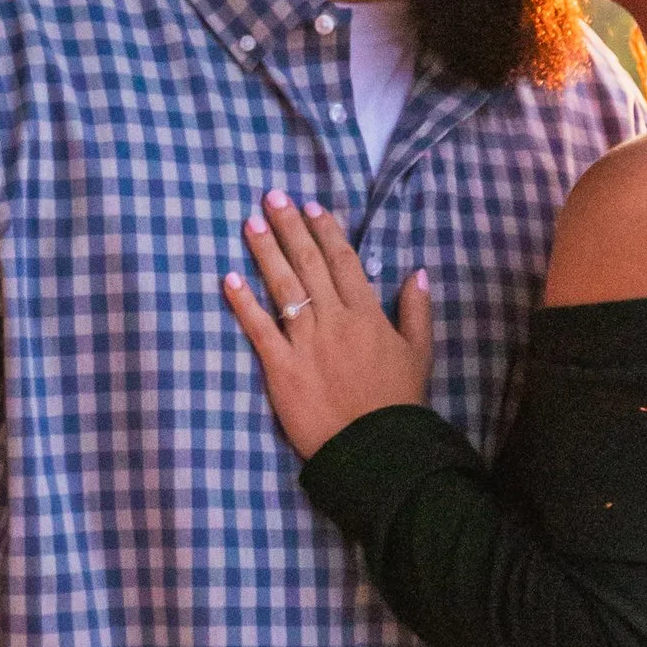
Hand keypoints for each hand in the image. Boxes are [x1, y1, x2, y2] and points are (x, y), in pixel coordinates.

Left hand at [222, 189, 434, 459]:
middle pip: (309, 264)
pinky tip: (228, 279)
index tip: (311, 205)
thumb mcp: (419, 353)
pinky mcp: (282, 369)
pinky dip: (243, 303)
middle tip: (272, 197)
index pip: (343, 261)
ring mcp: (307, 343)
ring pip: (283, 288)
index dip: (326, 231)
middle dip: (290, 228)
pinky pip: (259, 330)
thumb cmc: (398, 403)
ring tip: (250, 223)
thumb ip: (416, 311)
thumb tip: (418, 272)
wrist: (376, 449)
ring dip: (265, 253)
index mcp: (368, 315)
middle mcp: (335, 321)